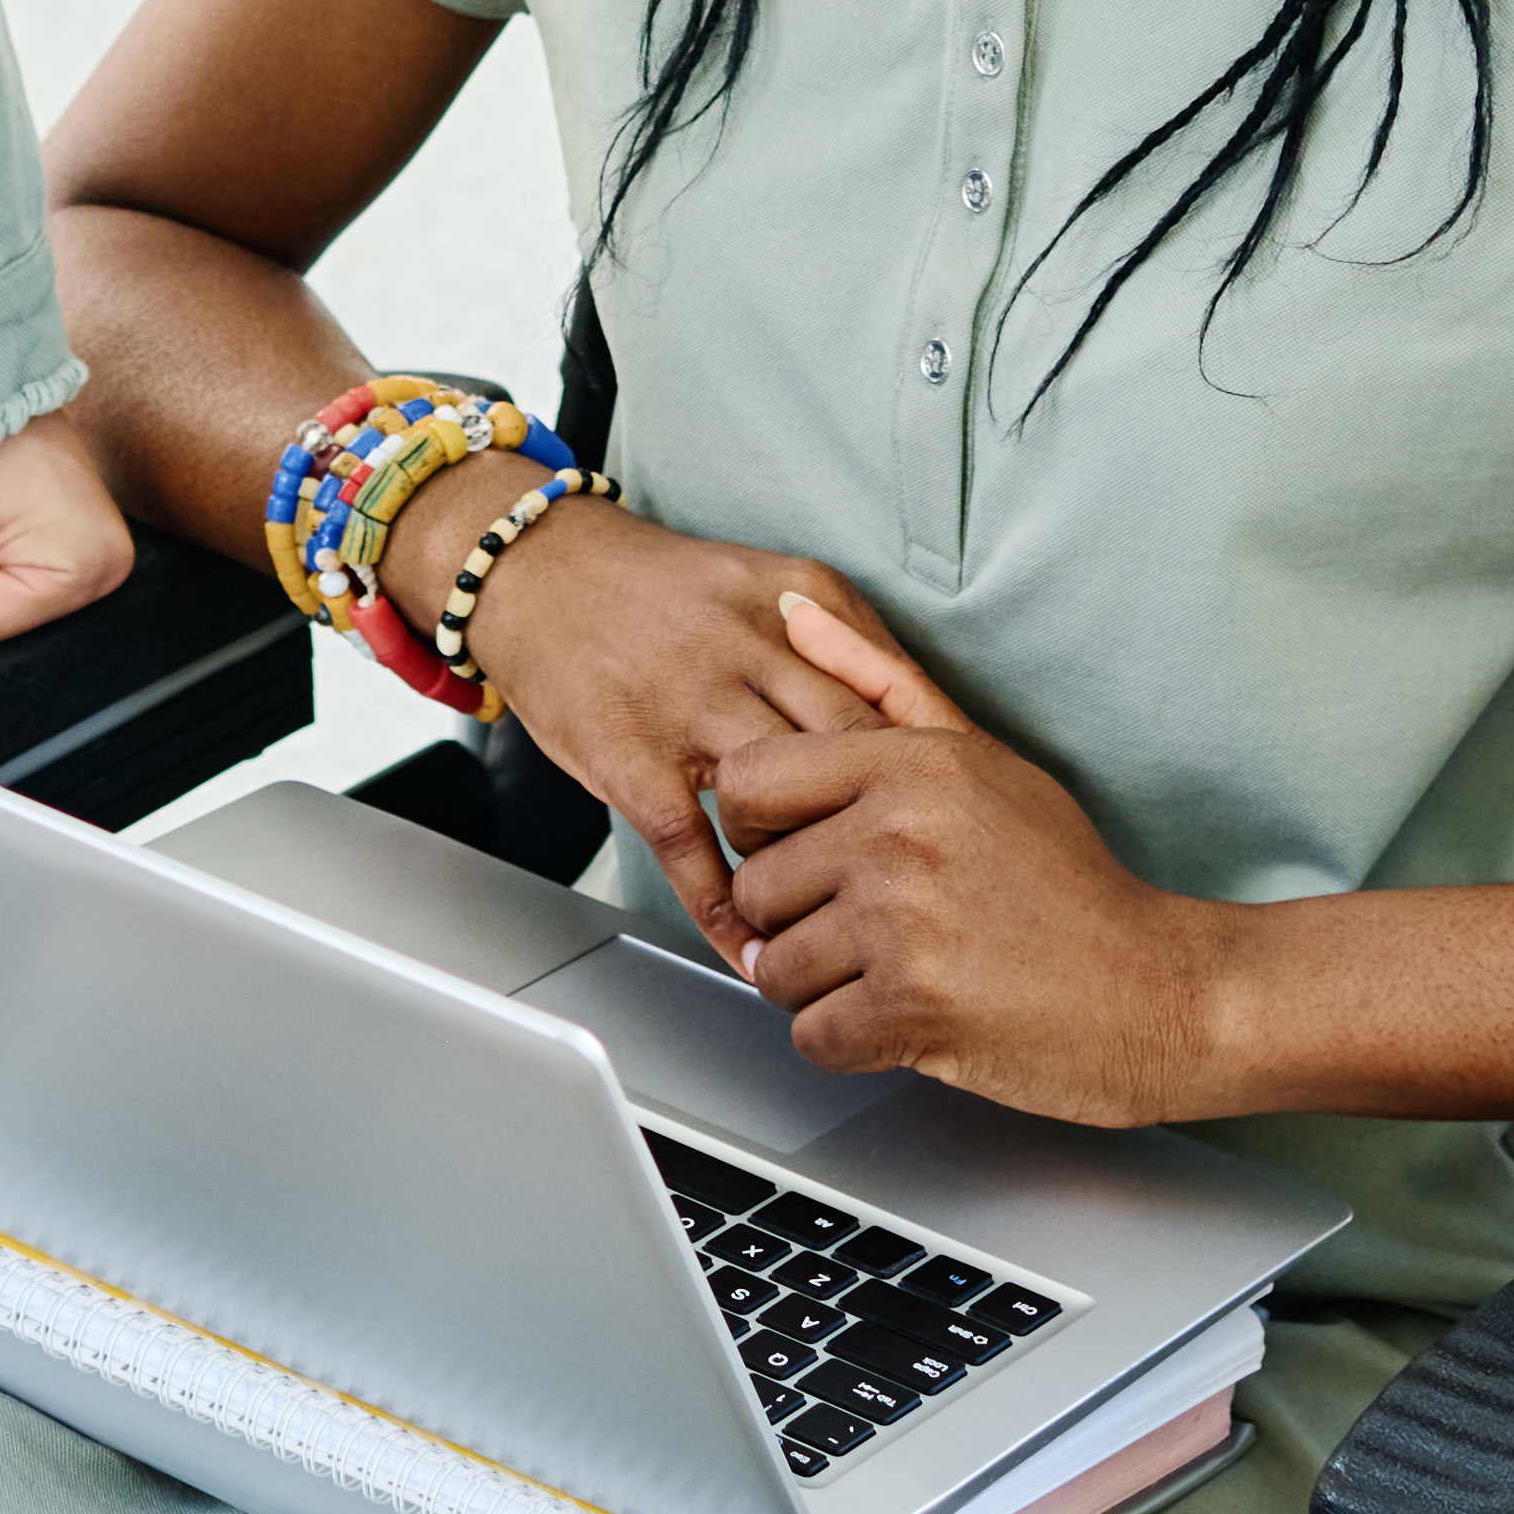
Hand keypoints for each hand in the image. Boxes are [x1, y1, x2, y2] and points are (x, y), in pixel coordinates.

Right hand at [398, 483, 910, 911]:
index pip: (899, 693)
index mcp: (800, 601)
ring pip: (789, 803)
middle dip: (899, 826)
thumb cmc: (660, 593)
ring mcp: (690, 706)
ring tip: (852, 926)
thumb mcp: (766, 588)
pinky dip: (732, 912)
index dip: (945, 770)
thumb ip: (841, 647)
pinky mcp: (633, 759)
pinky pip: (695, 853)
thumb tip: (921, 731)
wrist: (538, 568)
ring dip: (822, 872)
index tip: (974, 824)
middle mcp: (751, 647)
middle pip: (859, 752)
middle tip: (935, 891)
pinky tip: (758, 946)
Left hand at [690, 596, 1245, 1124]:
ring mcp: (903, 922)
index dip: (760, 833)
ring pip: (773, 969)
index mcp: (912, 764)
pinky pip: (811, 1038)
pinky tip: (908, 1018)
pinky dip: (850, 1043)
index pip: (744, 784)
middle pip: (755, 889)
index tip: (808, 856)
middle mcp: (900, 833)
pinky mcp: (911, 1008)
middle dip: (797, 924)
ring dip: (821, 989)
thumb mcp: (982, 759)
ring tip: (896, 972)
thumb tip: (794, 612)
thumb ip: (880, 682)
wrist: (1157, 989)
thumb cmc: (1066, 881)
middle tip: (871, 932)